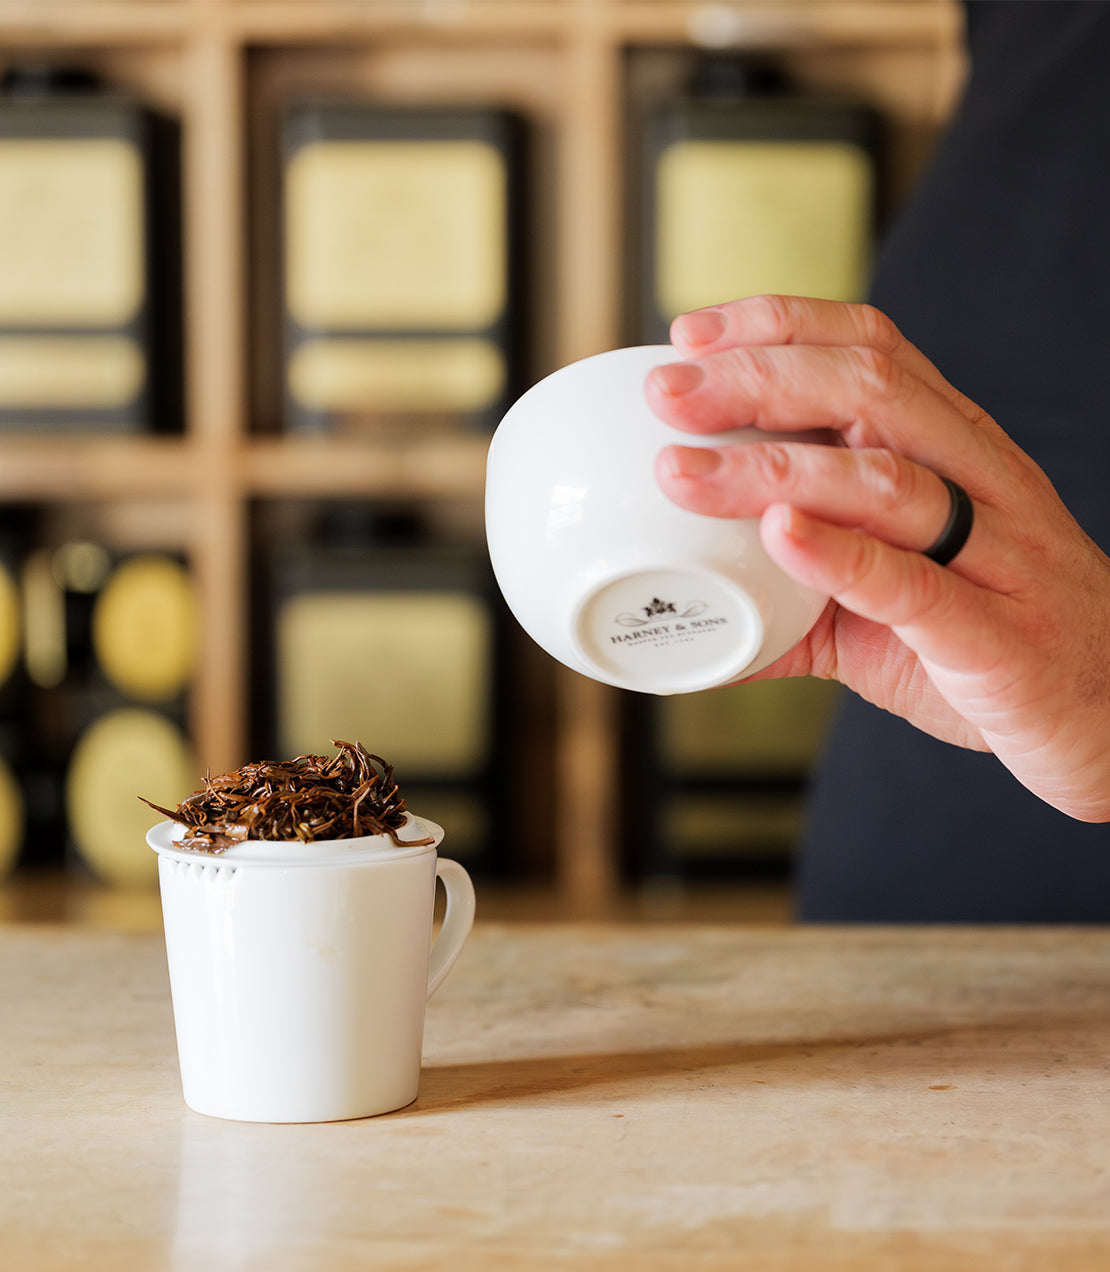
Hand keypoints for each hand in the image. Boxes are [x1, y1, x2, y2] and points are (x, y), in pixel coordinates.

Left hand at [646, 295, 1109, 821]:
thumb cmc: (988, 641)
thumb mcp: (892, 596)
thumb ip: (795, 595)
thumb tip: (685, 619)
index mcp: (957, 451)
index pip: (872, 349)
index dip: (780, 326)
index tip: (691, 335)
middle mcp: (981, 481)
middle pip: (870, 391)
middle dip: (757, 381)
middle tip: (666, 393)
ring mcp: (998, 555)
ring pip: (889, 480)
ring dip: (774, 470)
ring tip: (682, 471)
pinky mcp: (996, 636)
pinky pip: (917, 584)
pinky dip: (841, 556)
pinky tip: (777, 536)